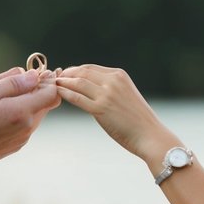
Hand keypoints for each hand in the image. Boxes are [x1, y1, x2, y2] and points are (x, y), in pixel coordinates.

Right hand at [0, 69, 60, 167]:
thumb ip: (11, 83)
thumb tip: (33, 75)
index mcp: (21, 110)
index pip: (52, 93)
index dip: (48, 80)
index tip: (38, 72)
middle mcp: (28, 125)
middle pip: (48, 103)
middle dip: (40, 89)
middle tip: (24, 79)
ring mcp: (24, 136)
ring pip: (38, 113)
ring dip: (30, 102)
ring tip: (9, 96)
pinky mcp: (18, 143)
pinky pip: (29, 124)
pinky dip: (23, 114)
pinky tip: (4, 112)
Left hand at [55, 64, 172, 159]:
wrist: (150, 135)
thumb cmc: (138, 120)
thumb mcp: (126, 95)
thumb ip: (110, 88)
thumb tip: (90, 89)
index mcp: (119, 75)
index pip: (90, 68)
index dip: (75, 70)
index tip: (65, 74)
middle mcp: (113, 81)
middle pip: (82, 72)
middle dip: (66, 74)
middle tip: (55, 78)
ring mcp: (107, 94)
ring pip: (77, 83)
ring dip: (63, 83)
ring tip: (54, 85)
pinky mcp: (101, 108)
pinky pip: (77, 98)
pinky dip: (65, 94)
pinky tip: (58, 94)